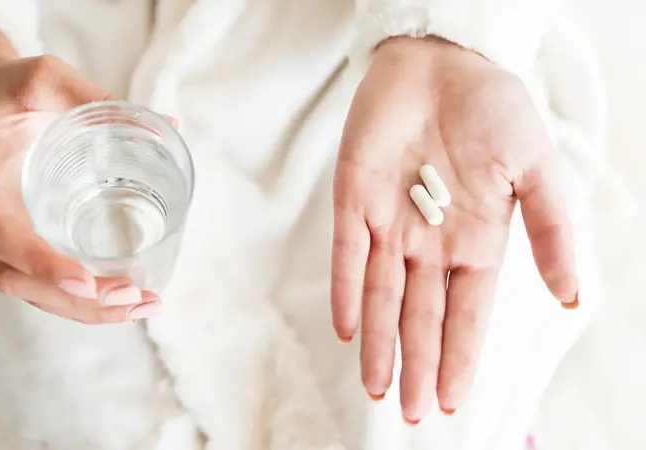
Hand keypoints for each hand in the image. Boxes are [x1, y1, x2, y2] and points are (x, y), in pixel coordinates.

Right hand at [0, 25, 160, 323]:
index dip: (39, 264)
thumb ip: (98, 98)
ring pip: (22, 290)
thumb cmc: (9, 88)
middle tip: (133, 296)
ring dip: (79, 308)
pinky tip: (117, 302)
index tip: (87, 283)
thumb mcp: (46, 78)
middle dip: (73, 298)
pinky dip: (71, 301)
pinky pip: (29, 284)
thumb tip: (169, 125)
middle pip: (11, 276)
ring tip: (138, 305)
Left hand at [331, 37, 577, 421]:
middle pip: (421, 315)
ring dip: (379, 340)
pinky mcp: (354, 199)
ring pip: (380, 295)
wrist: (442, 60)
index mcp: (475, 242)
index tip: (452, 400)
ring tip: (378, 385)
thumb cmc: (492, 110)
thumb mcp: (535, 169)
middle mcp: (430, 243)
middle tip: (410, 412)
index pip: (466, 313)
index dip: (460, 356)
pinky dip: (345, 289)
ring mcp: (390, 224)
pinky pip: (347, 253)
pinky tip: (347, 327)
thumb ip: (549, 231)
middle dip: (417, 363)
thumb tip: (571, 296)